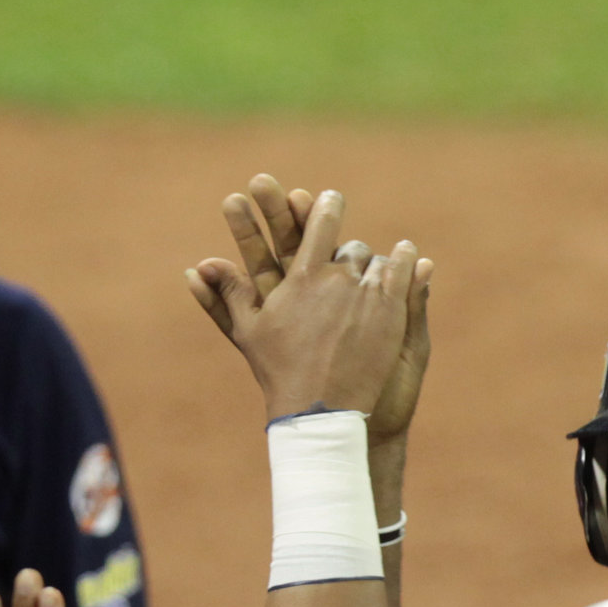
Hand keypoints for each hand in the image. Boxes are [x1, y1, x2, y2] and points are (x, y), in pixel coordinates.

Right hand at [185, 181, 424, 421]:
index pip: (318, 225)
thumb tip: (198, 265)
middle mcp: (336, 277)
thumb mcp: (249, 332)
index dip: (323, 206)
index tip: (327, 197)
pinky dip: (406, 261)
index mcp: (302, 276)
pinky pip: (403, 273)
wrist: (320, 409)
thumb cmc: (279, 371)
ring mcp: (366, 293)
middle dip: (347, 244)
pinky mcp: (391, 312)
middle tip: (358, 239)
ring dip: (376, 259)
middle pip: (350, 246)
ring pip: (377, 260)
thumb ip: (229, 293)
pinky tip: (409, 256)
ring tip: (382, 259)